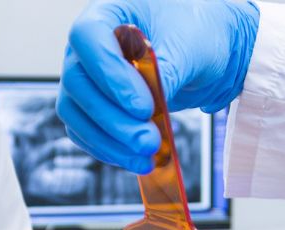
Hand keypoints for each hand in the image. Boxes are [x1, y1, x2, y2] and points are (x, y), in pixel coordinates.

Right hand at [58, 0, 259, 173]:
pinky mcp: (97, 106)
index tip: (143, 107)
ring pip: (77, 112)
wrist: (208, 54)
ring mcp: (89, 76)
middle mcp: (89, 44)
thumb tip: (146, 112)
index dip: (109, 76)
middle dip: (113, 119)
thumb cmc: (198, 33)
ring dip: (109, 140)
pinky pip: (87, 131)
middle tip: (148, 141)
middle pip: (78, 82)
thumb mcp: (189, 47)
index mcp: (108, 13)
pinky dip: (109, 149)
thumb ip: (167, 74)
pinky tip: (136, 160)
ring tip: (145, 157)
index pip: (88, 38)